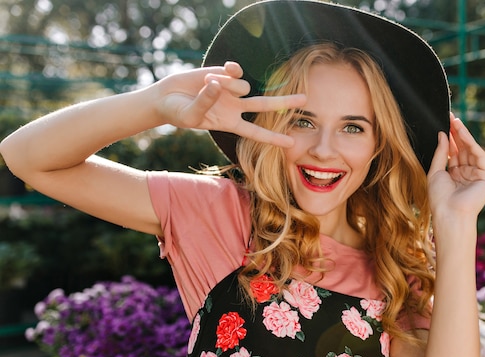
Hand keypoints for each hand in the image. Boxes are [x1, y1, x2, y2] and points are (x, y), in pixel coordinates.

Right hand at [152, 62, 305, 147]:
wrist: (166, 97)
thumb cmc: (178, 112)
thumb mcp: (191, 115)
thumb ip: (205, 102)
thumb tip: (218, 84)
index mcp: (230, 123)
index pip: (256, 132)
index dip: (273, 138)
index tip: (291, 144)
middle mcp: (236, 107)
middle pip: (265, 104)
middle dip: (285, 102)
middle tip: (305, 99)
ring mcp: (232, 89)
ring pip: (243, 86)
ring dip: (226, 86)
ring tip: (207, 85)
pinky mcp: (224, 73)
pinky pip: (236, 70)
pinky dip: (230, 71)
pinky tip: (219, 71)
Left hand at [427, 113, 484, 217]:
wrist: (449, 214)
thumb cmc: (439, 198)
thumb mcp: (435, 172)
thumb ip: (440, 153)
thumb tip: (442, 134)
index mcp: (454, 175)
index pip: (454, 152)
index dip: (450, 138)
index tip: (444, 124)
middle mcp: (466, 174)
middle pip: (463, 149)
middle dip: (456, 133)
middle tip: (450, 117)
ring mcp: (477, 175)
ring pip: (471, 150)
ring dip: (463, 135)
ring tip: (455, 121)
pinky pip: (478, 155)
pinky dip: (471, 142)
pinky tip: (461, 132)